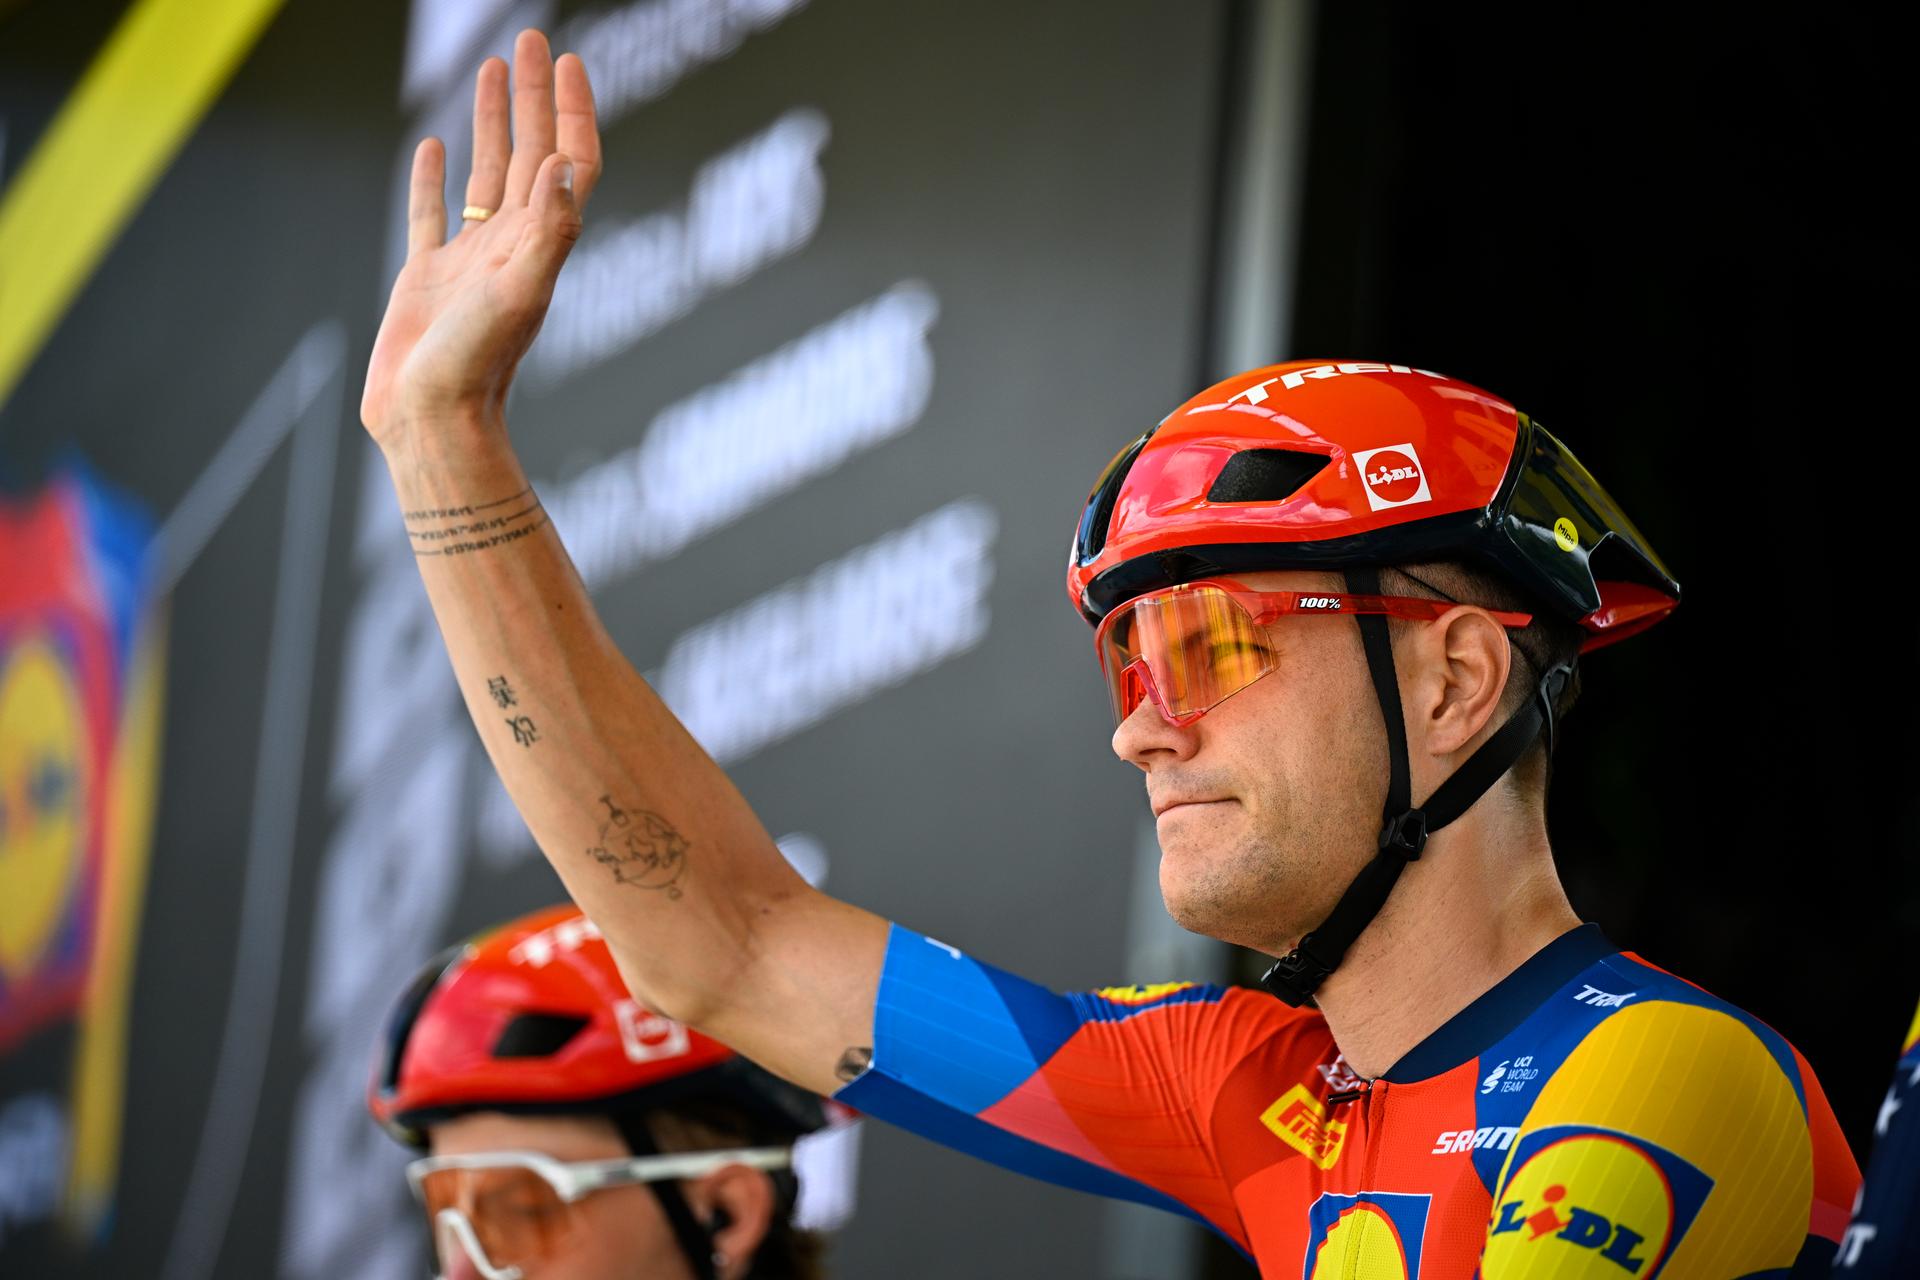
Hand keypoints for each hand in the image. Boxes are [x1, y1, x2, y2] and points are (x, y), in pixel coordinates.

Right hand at [361, 29, 602, 449]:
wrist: (431, 422)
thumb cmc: (477, 366)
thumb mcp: (522, 292)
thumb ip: (550, 229)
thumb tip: (566, 164)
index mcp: (540, 243)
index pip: (569, 162)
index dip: (573, 110)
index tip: (569, 59)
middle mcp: (512, 246)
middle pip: (531, 154)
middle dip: (533, 97)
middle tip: (531, 38)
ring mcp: (470, 261)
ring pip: (487, 175)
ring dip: (493, 123)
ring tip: (492, 71)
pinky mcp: (427, 279)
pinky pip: (433, 214)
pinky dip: (435, 179)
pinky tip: (435, 146)